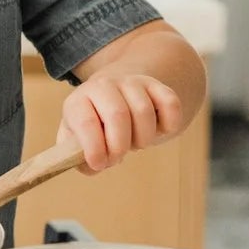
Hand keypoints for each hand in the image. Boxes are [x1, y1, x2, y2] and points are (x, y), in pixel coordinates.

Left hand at [59, 74, 185, 171]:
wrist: (116, 96)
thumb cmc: (96, 126)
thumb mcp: (78, 140)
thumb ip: (77, 156)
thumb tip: (92, 165)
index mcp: (79, 100)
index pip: (85, 122)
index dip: (94, 148)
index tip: (99, 164)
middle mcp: (103, 86)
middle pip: (117, 115)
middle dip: (120, 145)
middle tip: (119, 156)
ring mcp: (131, 83)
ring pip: (144, 111)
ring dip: (143, 138)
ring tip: (135, 142)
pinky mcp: (157, 86)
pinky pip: (171, 104)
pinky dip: (168, 126)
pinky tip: (157, 130)